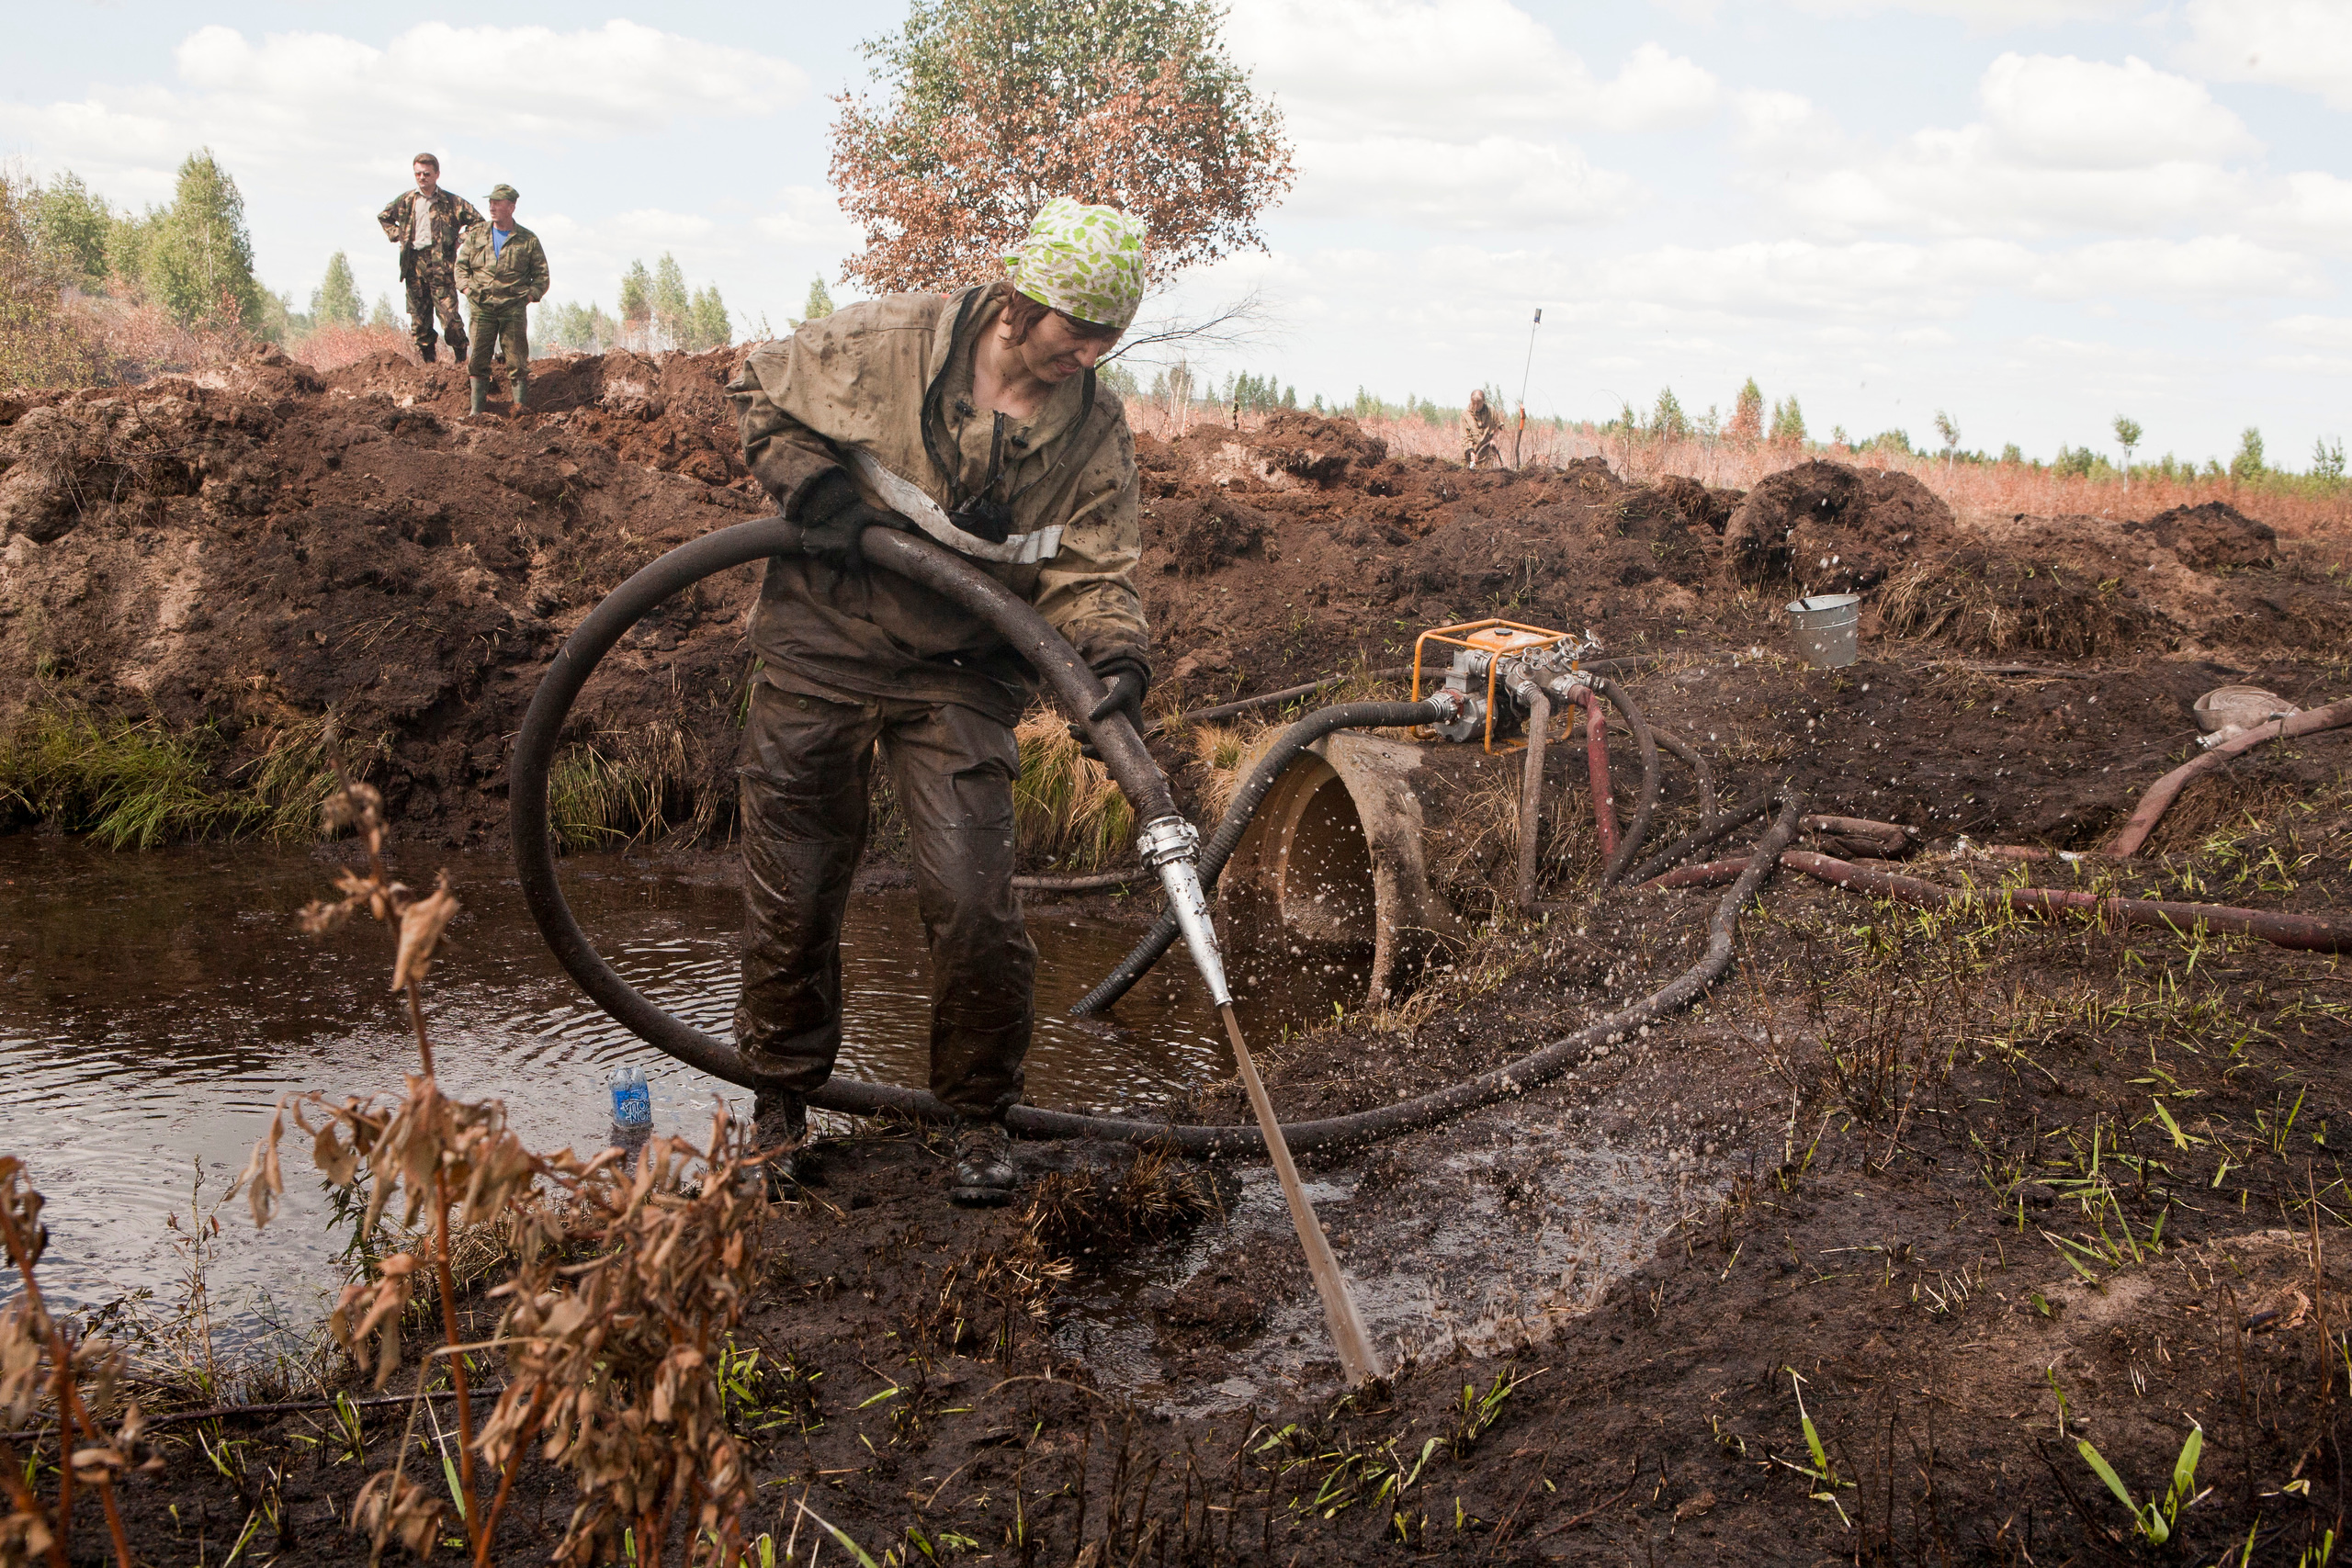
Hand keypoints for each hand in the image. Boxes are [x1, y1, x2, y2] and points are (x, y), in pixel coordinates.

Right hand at [794, 468, 909, 569]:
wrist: (822, 497)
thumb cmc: (848, 507)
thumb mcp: (869, 513)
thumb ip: (889, 521)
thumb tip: (910, 525)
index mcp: (849, 546)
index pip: (854, 568)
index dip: (855, 564)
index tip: (855, 558)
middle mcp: (834, 550)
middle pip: (840, 565)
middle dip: (843, 559)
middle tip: (844, 546)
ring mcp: (820, 548)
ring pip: (827, 561)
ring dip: (830, 556)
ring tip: (835, 542)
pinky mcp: (808, 545)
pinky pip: (814, 555)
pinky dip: (817, 551)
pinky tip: (823, 539)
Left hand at [1069, 654, 1149, 757]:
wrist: (1122, 676)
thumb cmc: (1124, 686)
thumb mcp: (1118, 694)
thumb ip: (1107, 705)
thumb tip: (1090, 718)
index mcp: (1134, 732)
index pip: (1125, 755)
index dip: (1116, 767)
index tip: (1107, 777)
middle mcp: (1123, 735)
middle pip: (1106, 750)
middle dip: (1092, 750)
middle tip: (1082, 748)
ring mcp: (1111, 731)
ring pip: (1095, 742)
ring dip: (1082, 739)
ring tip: (1071, 730)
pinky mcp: (1102, 724)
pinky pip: (1090, 733)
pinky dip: (1080, 731)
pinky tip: (1071, 727)